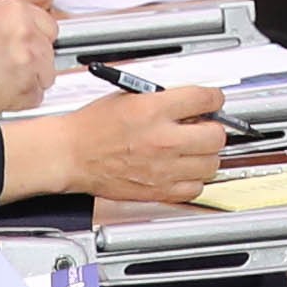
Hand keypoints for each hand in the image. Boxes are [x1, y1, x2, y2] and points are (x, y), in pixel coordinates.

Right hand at [0, 0, 57, 119]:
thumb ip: (5, 20)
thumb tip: (16, 27)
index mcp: (16, 11)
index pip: (49, 26)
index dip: (37, 38)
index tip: (29, 45)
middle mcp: (27, 34)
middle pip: (48, 51)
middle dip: (34, 60)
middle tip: (12, 65)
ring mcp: (28, 62)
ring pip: (47, 75)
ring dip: (31, 80)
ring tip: (7, 80)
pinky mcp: (25, 89)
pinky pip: (36, 97)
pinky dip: (23, 99)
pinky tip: (4, 93)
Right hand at [4, 85, 223, 206]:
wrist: (71, 155)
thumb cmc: (91, 128)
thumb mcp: (127, 96)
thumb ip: (161, 99)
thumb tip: (188, 103)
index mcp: (153, 110)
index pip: (205, 99)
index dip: (213, 98)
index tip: (213, 101)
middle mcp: (163, 140)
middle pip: (216, 135)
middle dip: (212, 129)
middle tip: (204, 127)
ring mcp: (163, 168)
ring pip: (211, 164)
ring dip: (206, 155)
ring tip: (193, 150)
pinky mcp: (159, 190)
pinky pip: (196, 188)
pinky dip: (194, 179)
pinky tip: (183, 170)